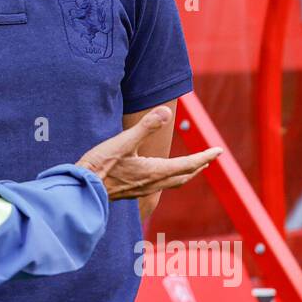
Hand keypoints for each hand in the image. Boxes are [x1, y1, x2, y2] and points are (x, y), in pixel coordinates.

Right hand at [76, 105, 221, 200]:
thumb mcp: (122, 142)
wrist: (82, 190)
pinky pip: (159, 185)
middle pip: (183, 176)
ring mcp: (142, 189)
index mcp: (155, 171)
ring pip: (172, 182)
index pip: (188, 164)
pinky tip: (160, 174)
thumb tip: (166, 111)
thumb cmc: (100, 166)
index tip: (219, 151)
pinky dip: (169, 177)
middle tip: (210, 158)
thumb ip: (145, 127)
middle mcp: (152, 183)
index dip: (205, 156)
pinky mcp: (132, 191)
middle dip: (198, 166)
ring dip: (185, 173)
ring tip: (191, 167)